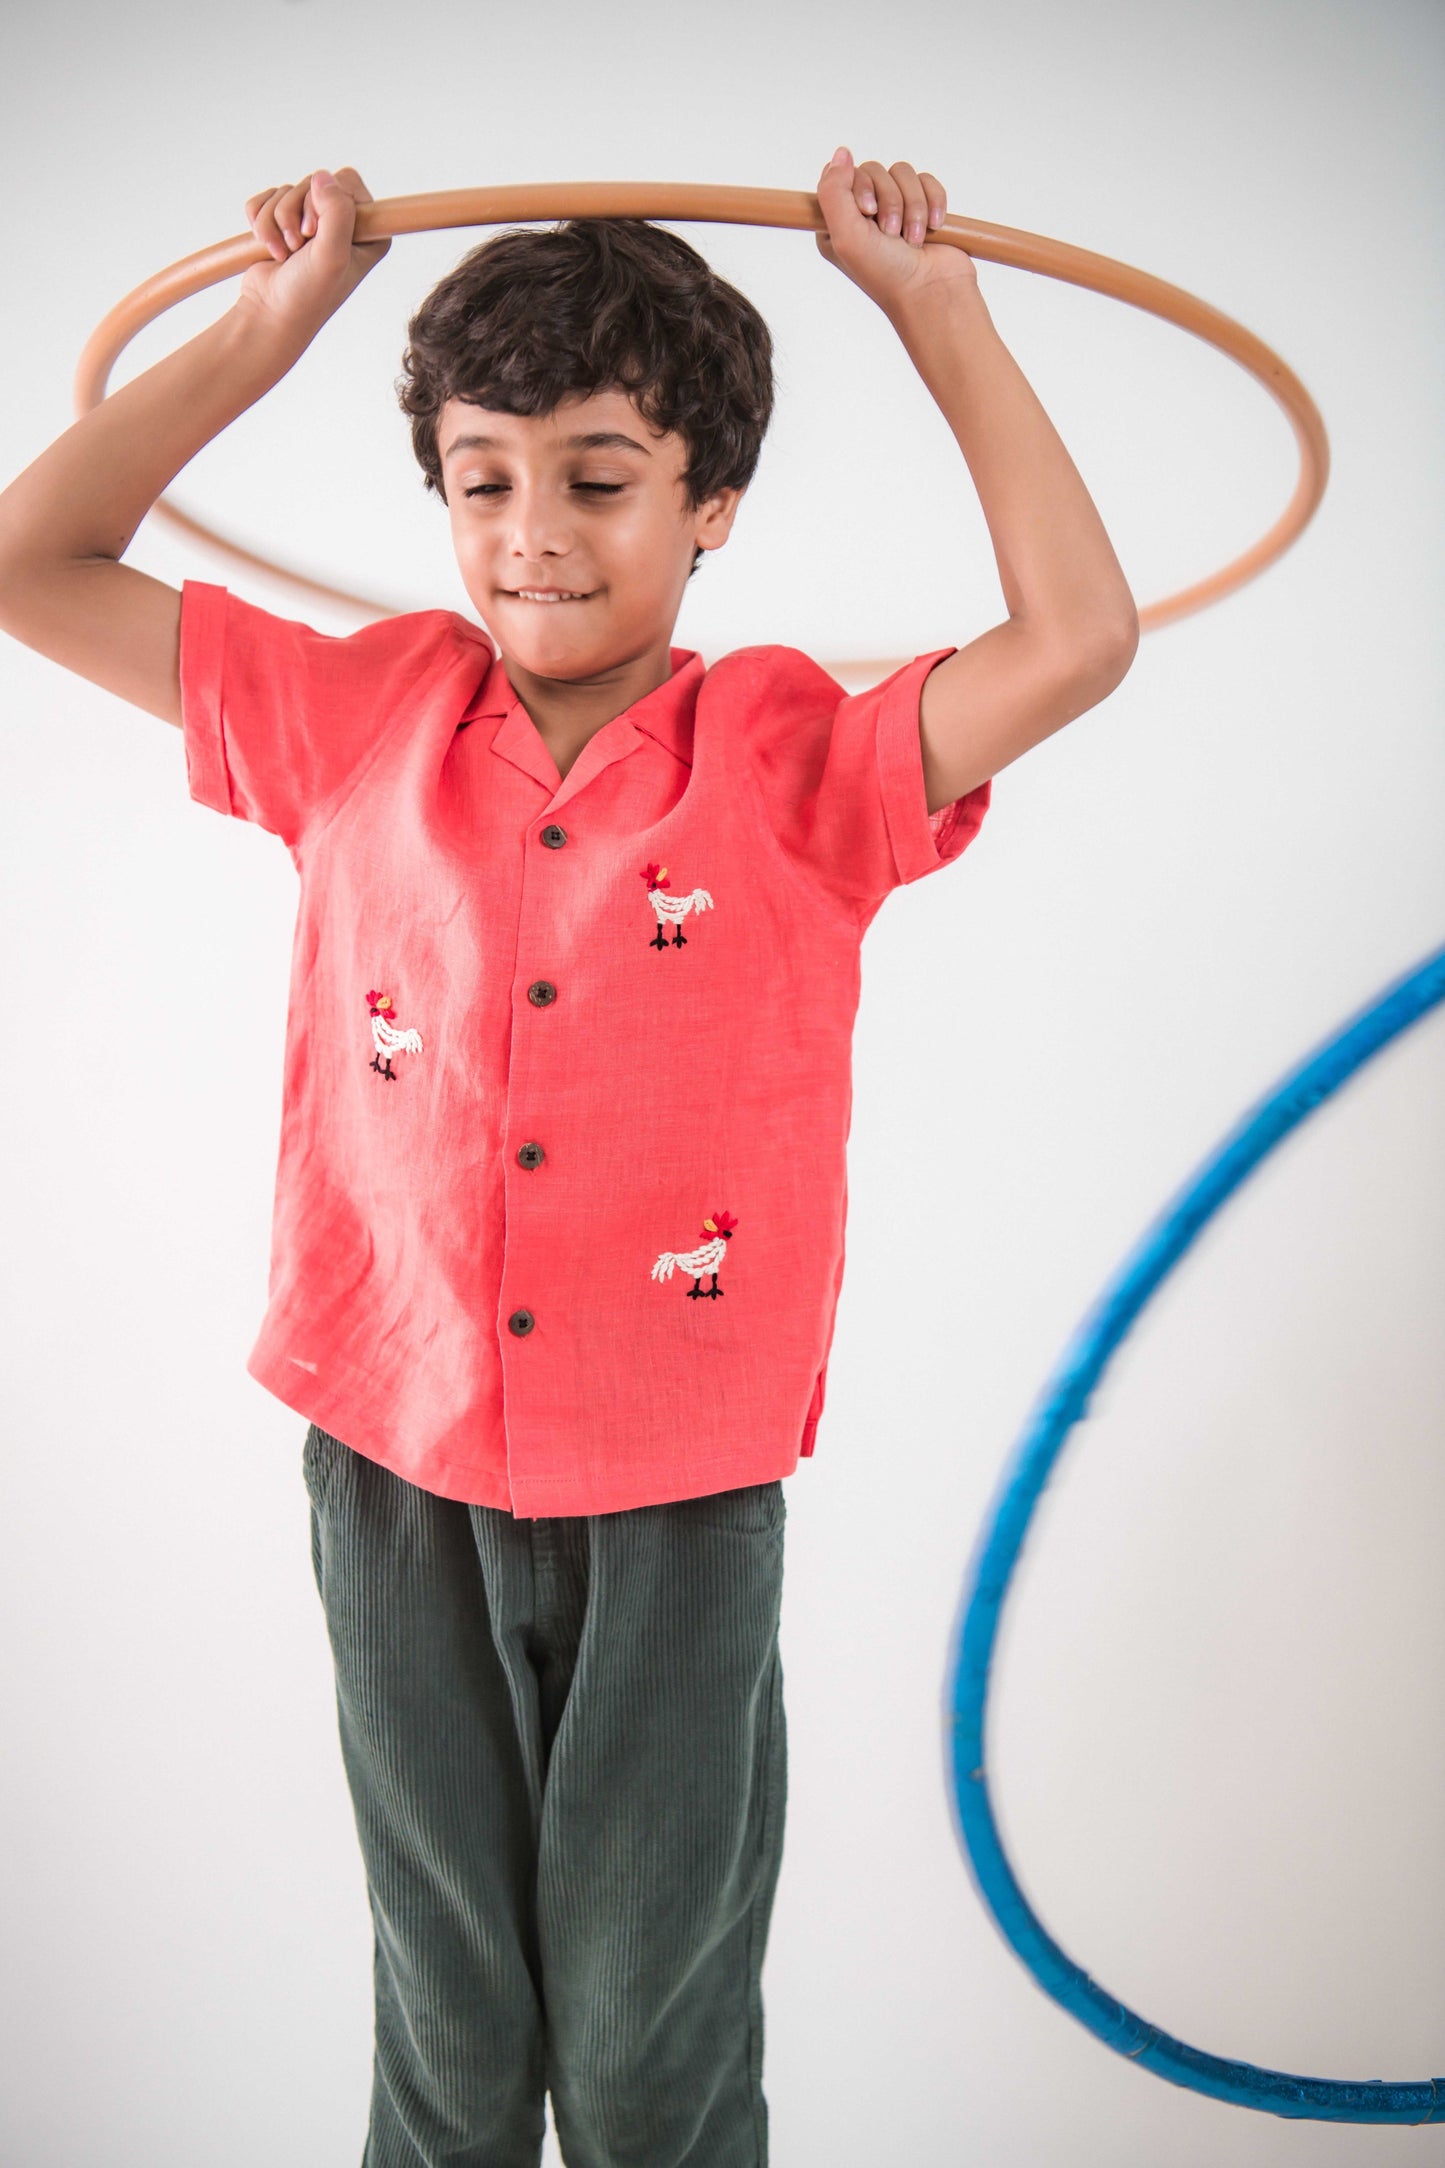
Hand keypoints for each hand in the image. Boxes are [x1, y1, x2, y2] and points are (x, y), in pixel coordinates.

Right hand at [237, 166, 390, 339]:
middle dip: (295, 213)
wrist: (269, 314)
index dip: (324, 199)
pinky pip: (265, 198)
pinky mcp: (283, 223)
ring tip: (282, 254)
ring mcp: (312, 223)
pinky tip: (268, 248)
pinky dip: (259, 221)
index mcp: (369, 230)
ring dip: (275, 222)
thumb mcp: (331, 255)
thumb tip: (322, 176)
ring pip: (286, 191)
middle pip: (313, 182)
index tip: (316, 233)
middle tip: (297, 248)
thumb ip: (337, 212)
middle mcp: (343, 223)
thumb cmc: (307, 294)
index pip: (346, 181)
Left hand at [814, 148, 976, 312]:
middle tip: (892, 233)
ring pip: (902, 173)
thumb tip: (842, 152)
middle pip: (874, 170)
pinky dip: (933, 202)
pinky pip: (927, 181)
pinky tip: (933, 227)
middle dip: (890, 201)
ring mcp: (895, 209)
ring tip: (913, 239)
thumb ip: (833, 191)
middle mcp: (864, 214)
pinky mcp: (923, 206)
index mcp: (838, 222)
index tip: (868, 213)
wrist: (932, 291)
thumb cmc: (886, 274)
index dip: (860, 188)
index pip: (843, 174)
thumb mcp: (846, 236)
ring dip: (913, 206)